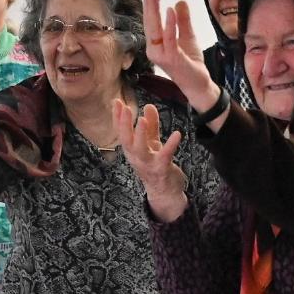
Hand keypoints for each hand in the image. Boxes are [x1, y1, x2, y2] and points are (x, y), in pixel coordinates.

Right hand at [114, 101, 187, 220]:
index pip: (120, 132)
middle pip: (126, 140)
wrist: (165, 192)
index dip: (117, 117)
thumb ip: (150, 125)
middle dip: (123, 124)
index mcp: (131, 150)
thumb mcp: (151, 143)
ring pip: (140, 149)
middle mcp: (135, 157)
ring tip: (141, 120)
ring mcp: (147, 164)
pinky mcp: (162, 169)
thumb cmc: (156, 165)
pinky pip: (165, 156)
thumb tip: (148, 105)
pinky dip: (171, 145)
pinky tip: (177, 134)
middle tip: (124, 107)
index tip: (116, 101)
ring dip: (140, 135)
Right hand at [142, 0, 221, 113]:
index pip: (151, 21)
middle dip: (148, 4)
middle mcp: (154, 50)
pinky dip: (169, 25)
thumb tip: (179, 1)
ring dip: (154, 10)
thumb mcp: (188, 37)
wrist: (199, 84)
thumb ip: (183, 21)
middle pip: (149, 23)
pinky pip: (169, 39)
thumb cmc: (191, 63)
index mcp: (155, 44)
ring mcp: (161, 55)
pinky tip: (170, 10)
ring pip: (155, 30)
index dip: (152, 4)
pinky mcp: (172, 59)